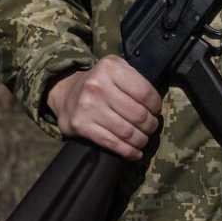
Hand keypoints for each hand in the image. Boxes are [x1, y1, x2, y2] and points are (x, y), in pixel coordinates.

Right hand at [46, 56, 161, 160]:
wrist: (65, 93)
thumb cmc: (98, 82)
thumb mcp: (115, 68)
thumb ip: (134, 78)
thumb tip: (155, 103)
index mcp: (110, 68)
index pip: (144, 93)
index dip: (156, 106)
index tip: (156, 111)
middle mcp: (97, 86)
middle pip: (138, 114)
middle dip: (150, 125)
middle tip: (151, 127)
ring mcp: (88, 107)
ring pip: (127, 131)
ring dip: (141, 140)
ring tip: (144, 139)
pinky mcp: (81, 126)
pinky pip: (112, 143)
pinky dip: (128, 151)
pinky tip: (135, 153)